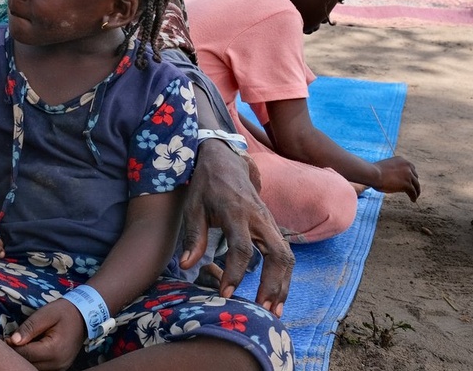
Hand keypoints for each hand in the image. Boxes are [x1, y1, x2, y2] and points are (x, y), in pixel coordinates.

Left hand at [7, 298, 85, 370]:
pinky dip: (34, 360)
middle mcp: (58, 364)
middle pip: (29, 363)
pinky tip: (31, 349)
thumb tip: (13, 340)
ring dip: (25, 358)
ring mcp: (60, 368)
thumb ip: (29, 327)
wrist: (85, 316)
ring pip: (34, 367)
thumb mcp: (46, 313)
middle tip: (10, 341)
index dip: (12, 347)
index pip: (26, 354)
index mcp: (54, 350)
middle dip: (17, 353)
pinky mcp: (60, 368)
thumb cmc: (64, 312)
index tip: (5, 338)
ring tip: (22, 344)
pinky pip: (42, 367)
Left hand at [179, 140, 293, 316]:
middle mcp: (258, 218)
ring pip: (286, 256)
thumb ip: (193, 236)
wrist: (226, 160)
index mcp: (236, 212)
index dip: (234, 272)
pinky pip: (284, 253)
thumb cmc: (206, 185)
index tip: (225, 293)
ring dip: (283, 285)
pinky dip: (283, 276)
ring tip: (273, 311)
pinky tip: (275, 295)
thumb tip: (186, 265)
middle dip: (273, 285)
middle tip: (263, 311)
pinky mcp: (272, 226)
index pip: (241, 248)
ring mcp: (269, 222)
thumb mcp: (193, 206)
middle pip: (277, 254)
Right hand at [373, 156, 419, 200]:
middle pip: (415, 176)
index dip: (411, 175)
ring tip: (415, 196)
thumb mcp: (385, 166)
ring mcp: (408, 175)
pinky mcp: (407, 184)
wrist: (373, 174)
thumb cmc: (373, 171)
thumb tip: (390, 178)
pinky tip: (413, 200)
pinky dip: (414, 196)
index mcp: (401, 160)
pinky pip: (413, 192)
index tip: (410, 180)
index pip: (411, 168)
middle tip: (412, 189)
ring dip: (416, 191)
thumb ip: (391, 170)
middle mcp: (407, 166)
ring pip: (416, 185)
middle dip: (413, 183)